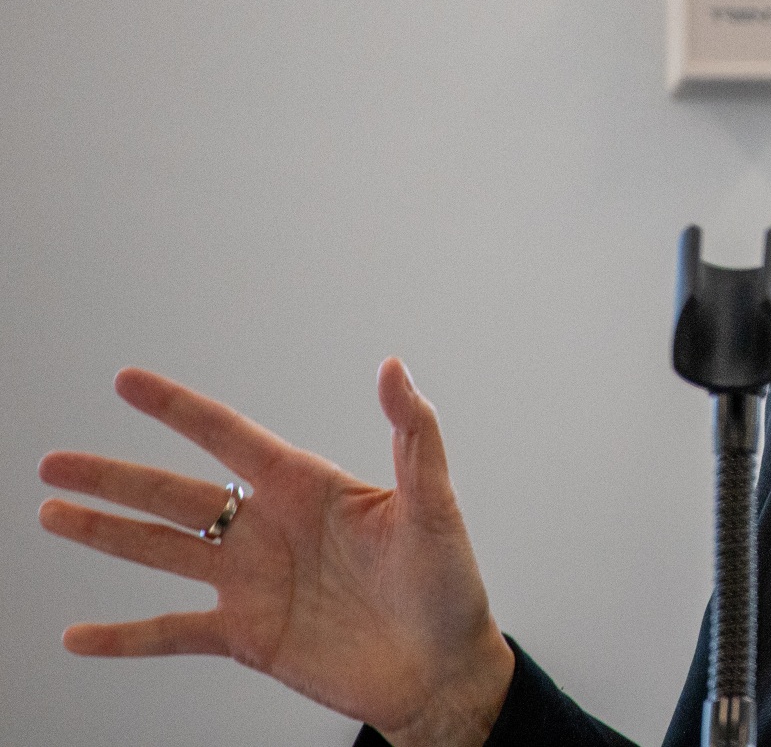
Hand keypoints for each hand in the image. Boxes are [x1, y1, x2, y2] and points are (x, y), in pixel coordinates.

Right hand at [39, 360, 515, 746]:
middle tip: (54, 462)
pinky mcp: (248, 636)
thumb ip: (414, 436)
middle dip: (115, 477)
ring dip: (107, 534)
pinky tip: (77, 636)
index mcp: (308, 488)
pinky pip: (173, 633)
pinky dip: (124, 637)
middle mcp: (270, 529)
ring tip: (51, 513)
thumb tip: (394, 367)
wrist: (444, 672)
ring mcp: (253, 583)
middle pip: (177, 494)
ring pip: (163, 552)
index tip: (127, 382)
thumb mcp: (434, 506)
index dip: (177, 409)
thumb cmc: (450, 587)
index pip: (231, 437)